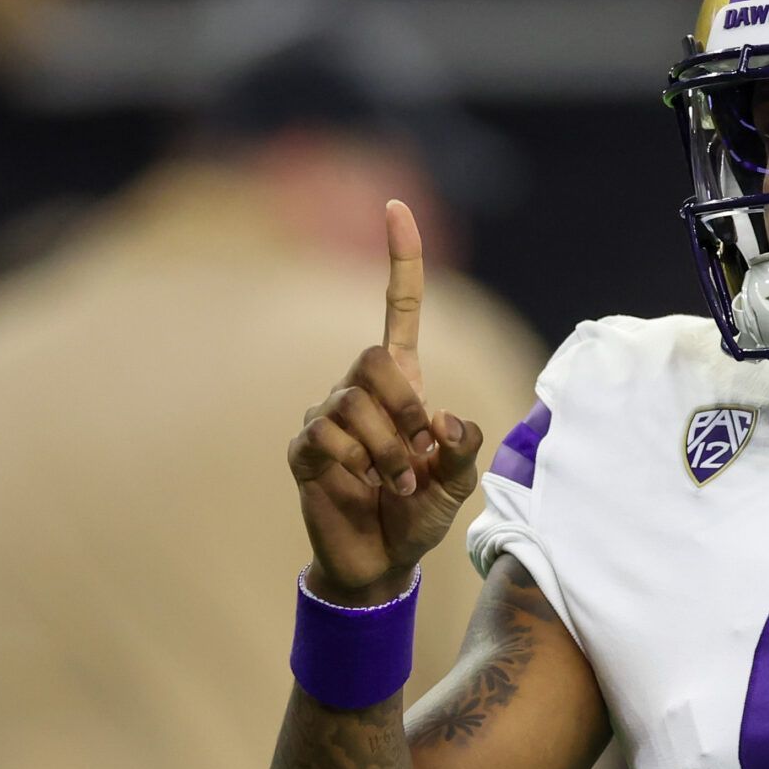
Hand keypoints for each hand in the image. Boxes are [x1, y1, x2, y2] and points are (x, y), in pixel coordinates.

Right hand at [288, 200, 487, 604]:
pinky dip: (359, 467)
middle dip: (403, 406)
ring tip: (397, 485)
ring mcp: (326, 415)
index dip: (401, 262)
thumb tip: (443, 421)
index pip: (398, 310)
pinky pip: (327, 436)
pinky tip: (367, 489)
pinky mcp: (304, 447)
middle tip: (419, 452)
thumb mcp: (458, 480)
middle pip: (373, 357)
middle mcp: (360, 389)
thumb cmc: (419, 512)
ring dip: (388, 452)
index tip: (397, 209)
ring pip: (353, 404)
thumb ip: (464, 447)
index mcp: (403, 384)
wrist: (381, 560)